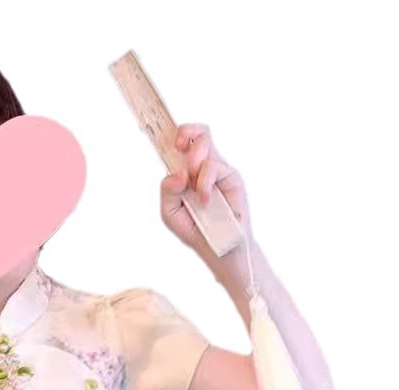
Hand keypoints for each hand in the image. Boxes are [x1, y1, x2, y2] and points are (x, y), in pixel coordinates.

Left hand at [160, 123, 251, 258]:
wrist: (219, 248)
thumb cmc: (195, 230)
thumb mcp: (171, 214)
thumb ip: (167, 193)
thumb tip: (177, 174)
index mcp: (184, 171)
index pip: (181, 142)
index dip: (176, 132)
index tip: (169, 138)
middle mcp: (200, 167)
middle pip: (195, 131)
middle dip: (184, 134)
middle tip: (180, 151)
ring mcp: (217, 170)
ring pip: (205, 141)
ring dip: (194, 160)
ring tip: (193, 184)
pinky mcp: (231, 177)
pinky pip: (214, 166)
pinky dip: (205, 182)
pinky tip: (205, 200)